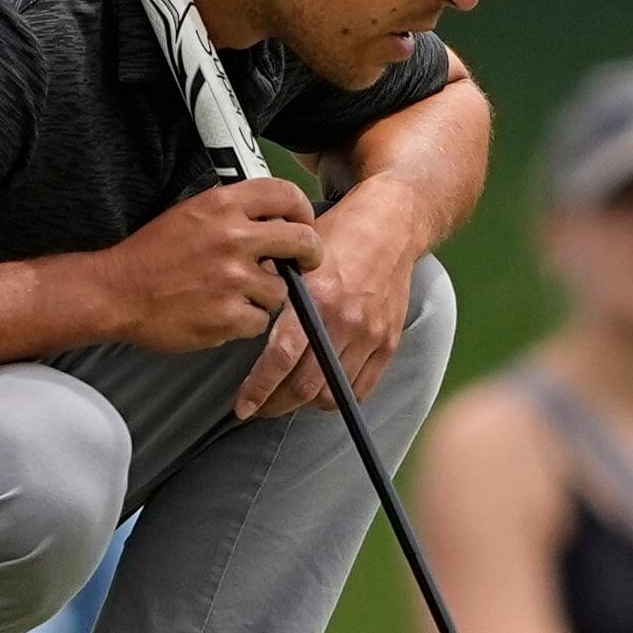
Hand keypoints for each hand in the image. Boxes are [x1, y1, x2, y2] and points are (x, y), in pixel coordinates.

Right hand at [106, 178, 321, 360]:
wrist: (117, 292)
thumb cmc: (151, 254)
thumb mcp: (190, 213)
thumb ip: (232, 212)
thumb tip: (271, 219)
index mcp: (223, 205)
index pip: (285, 194)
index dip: (302, 211)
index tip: (303, 223)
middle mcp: (234, 238)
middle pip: (302, 241)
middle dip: (310, 254)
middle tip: (306, 262)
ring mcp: (234, 279)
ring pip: (280, 290)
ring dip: (263, 295)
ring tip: (232, 294)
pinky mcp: (229, 316)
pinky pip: (259, 321)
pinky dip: (244, 322)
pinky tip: (219, 313)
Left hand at [233, 183, 420, 416]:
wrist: (392, 225)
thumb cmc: (339, 235)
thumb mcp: (298, 254)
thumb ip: (274, 289)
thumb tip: (241, 317)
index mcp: (317, 297)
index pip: (282, 358)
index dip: (259, 389)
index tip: (243, 407)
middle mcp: (346, 320)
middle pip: (305, 386)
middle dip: (275, 404)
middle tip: (257, 407)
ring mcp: (370, 334)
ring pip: (331, 393)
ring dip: (303, 403)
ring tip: (287, 396)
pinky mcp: (388, 342)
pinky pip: (360, 389)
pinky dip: (336, 396)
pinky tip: (319, 388)